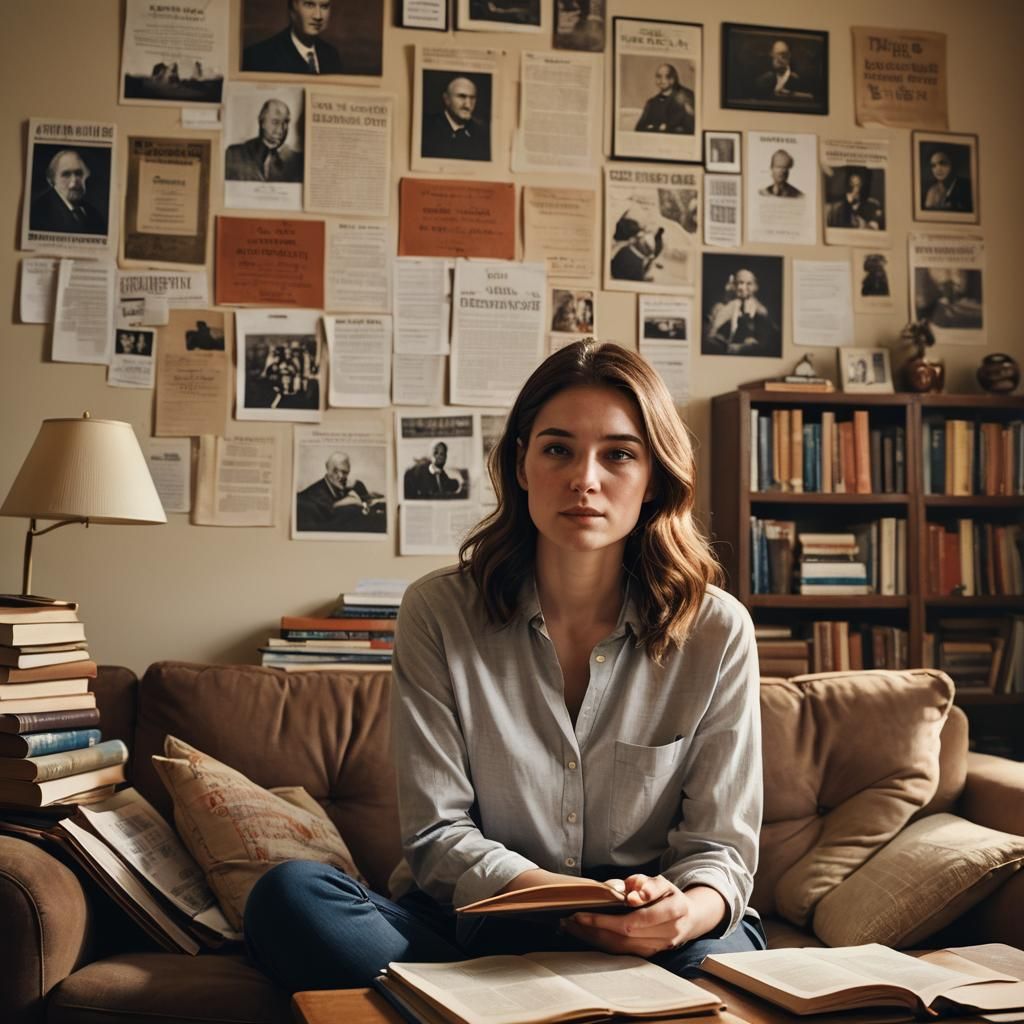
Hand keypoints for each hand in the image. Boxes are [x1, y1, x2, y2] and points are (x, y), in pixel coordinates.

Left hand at [561, 876, 725, 956]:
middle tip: (569, 920)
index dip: (607, 920)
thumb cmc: (669, 895)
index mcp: (674, 911)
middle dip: (594, 930)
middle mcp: (669, 934)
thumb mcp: (661, 881)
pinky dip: (603, 944)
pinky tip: (587, 935)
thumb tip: (630, 895)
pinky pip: (623, 952)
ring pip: (622, 948)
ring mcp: (660, 948)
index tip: (583, 913)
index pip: (634, 920)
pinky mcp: (651, 955)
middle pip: (625, 937)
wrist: (689, 917)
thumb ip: (646, 884)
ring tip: (571, 927)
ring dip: (594, 939)